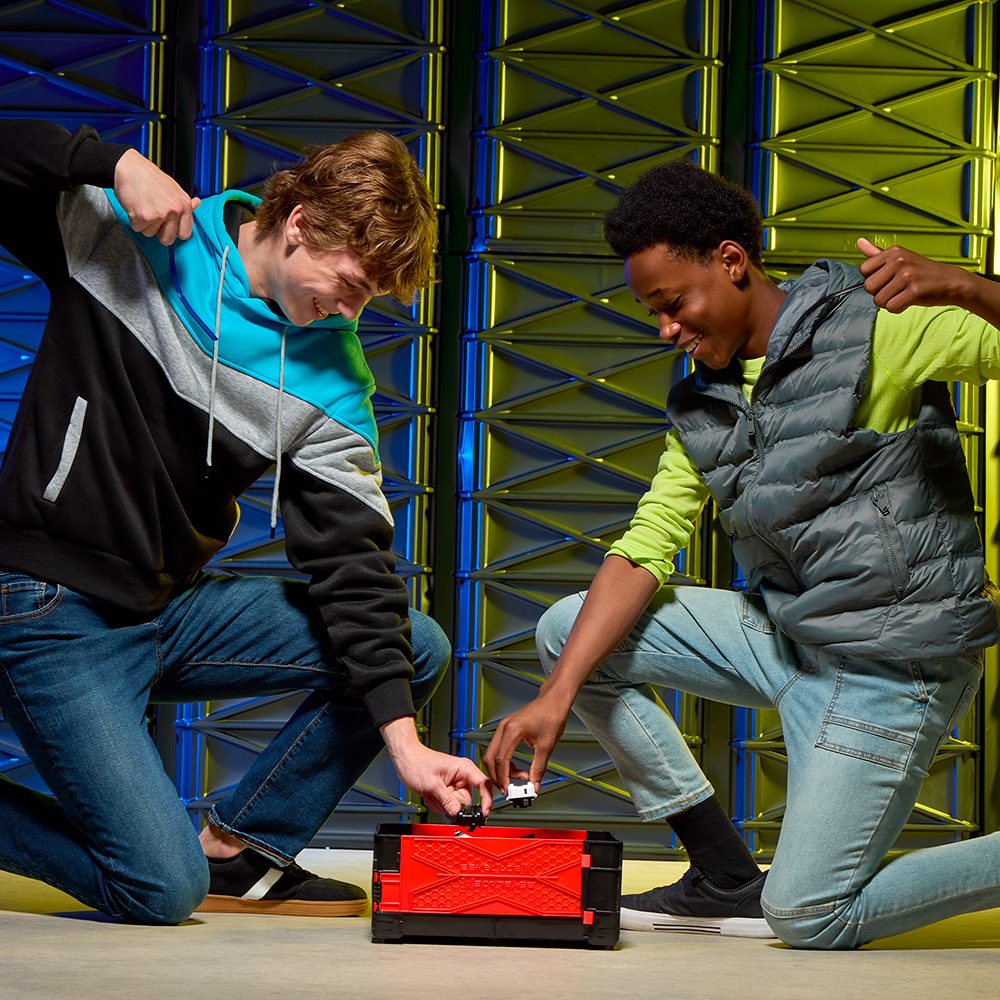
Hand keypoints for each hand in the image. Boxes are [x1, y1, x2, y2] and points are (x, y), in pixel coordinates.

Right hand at [114, 148, 199, 245]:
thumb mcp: (173, 188)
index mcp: (185, 205)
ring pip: (150, 233)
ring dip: (144, 223)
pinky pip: (138, 228)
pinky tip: (135, 206)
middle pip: (168, 239)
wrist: (129, 167)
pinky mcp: (144, 216)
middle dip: (158, 232)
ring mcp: (160, 214)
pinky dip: (134, 220)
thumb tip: (197, 203)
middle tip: (152, 216)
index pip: (185, 234)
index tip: (167, 226)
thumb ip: (184, 202)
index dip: (174, 232)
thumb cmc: (149, 178)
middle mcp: (175, 210)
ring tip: (143, 206)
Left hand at [381, 717, 492, 816]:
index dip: (487, 800)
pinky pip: (446, 805)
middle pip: (466, 800)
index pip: (484, 784)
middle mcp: (461, 776)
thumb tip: (457, 812)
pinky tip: (429, 794)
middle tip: (438, 796)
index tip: (483, 813)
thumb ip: (446, 800)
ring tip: (431, 792)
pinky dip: (436, 803)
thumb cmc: (417, 763)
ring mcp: (453, 784)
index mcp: (463, 768)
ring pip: (455, 805)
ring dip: (442, 804)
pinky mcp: (446, 791)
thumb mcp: (432, 784)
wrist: (405, 760)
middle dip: (451, 803)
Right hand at [481, 690, 570, 791]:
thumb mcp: (546, 745)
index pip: (501, 759)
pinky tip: (514, 767)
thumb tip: (534, 784)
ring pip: (492, 754)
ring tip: (517, 777)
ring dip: (500, 769)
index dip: (503, 778)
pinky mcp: (505, 729)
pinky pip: (498, 748)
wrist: (553, 701)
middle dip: (497, 776)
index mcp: (512, 730)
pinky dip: (503, 761)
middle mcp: (503, 728)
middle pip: (490, 758)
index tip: (508, 789)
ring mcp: (503, 727)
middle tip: (508, 788)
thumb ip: (538, 768)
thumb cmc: (551, 715)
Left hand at [857, 237, 973, 312]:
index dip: (873, 279)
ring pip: (878, 300)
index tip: (887, 278)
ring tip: (903, 294)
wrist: (951, 281)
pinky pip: (891, 307)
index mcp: (893, 252)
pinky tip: (908, 301)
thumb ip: (876, 253)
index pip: (863, 270)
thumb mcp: (899, 258)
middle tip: (896, 288)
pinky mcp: (915, 291)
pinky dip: (898, 308)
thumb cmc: (921, 271)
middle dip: (879, 293)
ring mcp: (907, 275)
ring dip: (889, 302)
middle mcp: (899, 261)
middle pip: (868, 287)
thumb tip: (859, 242)